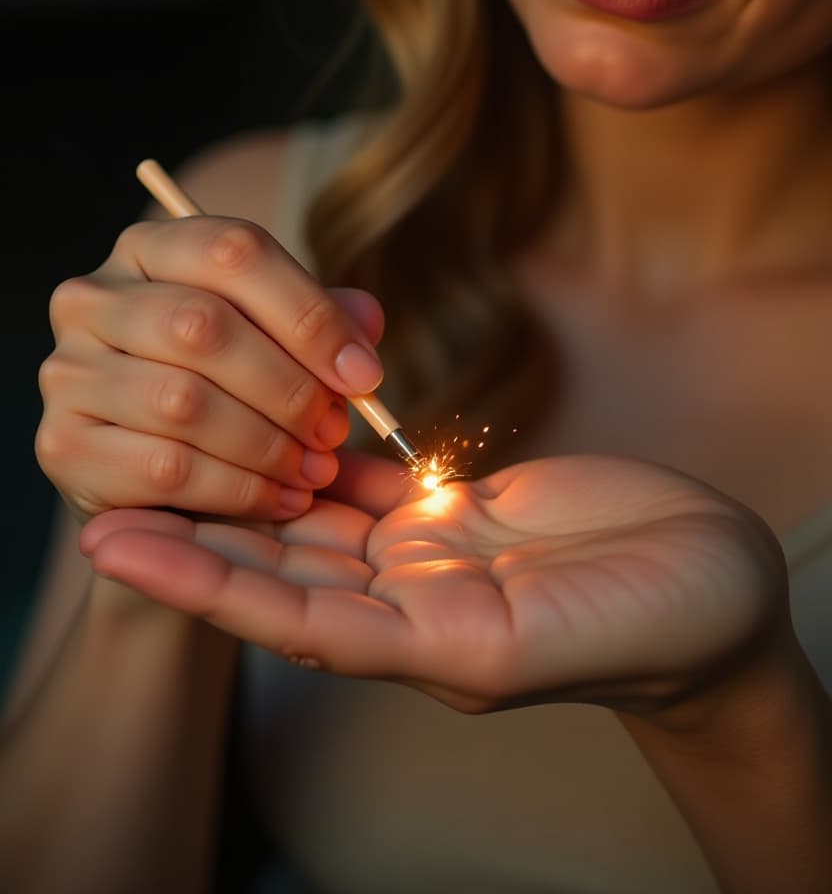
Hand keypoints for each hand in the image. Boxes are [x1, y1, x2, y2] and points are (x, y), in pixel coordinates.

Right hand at [36, 217, 384, 522]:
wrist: (159, 476)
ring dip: (268, 444)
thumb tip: (366, 321)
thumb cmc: (227, 391)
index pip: (235, 252)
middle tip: (336, 431)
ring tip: (316, 469)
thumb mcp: (276, 342)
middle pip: (204, 326)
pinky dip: (239, 488)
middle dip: (289, 387)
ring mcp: (67, 369)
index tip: (365, 375)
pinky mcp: (63, 443)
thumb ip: (319, 321)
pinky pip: (165, 466)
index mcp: (152, 249)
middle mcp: (93, 297)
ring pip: (184, 401)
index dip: (310, 315)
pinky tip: (280, 498)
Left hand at [80, 454, 787, 715]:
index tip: (116, 542)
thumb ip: (462, 635)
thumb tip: (372, 634)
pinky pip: (367, 484)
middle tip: (101, 495)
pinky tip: (266, 427)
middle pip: (281, 568)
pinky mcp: (453, 513)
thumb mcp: (557, 636)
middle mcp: (412, 602)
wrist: (714, 580)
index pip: (290, 616)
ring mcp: (429, 557)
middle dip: (195, 534)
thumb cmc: (659, 622)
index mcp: (428, 645)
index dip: (202, 581)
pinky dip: (314, 457)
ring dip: (242, 489)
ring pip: (314, 522)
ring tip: (166, 451)